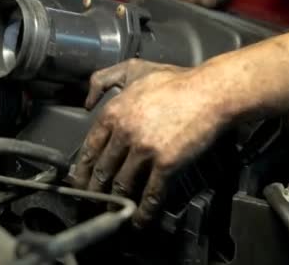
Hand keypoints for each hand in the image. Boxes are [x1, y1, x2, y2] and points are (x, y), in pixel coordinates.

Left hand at [72, 61, 231, 227]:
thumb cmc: (176, 80)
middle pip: (101, 170)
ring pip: (122, 184)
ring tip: (113, 211)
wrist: (210, 91)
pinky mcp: (165, 163)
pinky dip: (144, 210)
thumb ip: (104, 79)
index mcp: (113, 112)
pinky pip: (150, 193)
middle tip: (90, 200)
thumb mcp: (133, 69)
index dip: (81, 168)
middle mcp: (124, 132)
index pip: (88, 147)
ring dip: (116, 202)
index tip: (78, 178)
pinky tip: (140, 218)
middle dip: (93, 190)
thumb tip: (88, 101)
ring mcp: (144, 150)